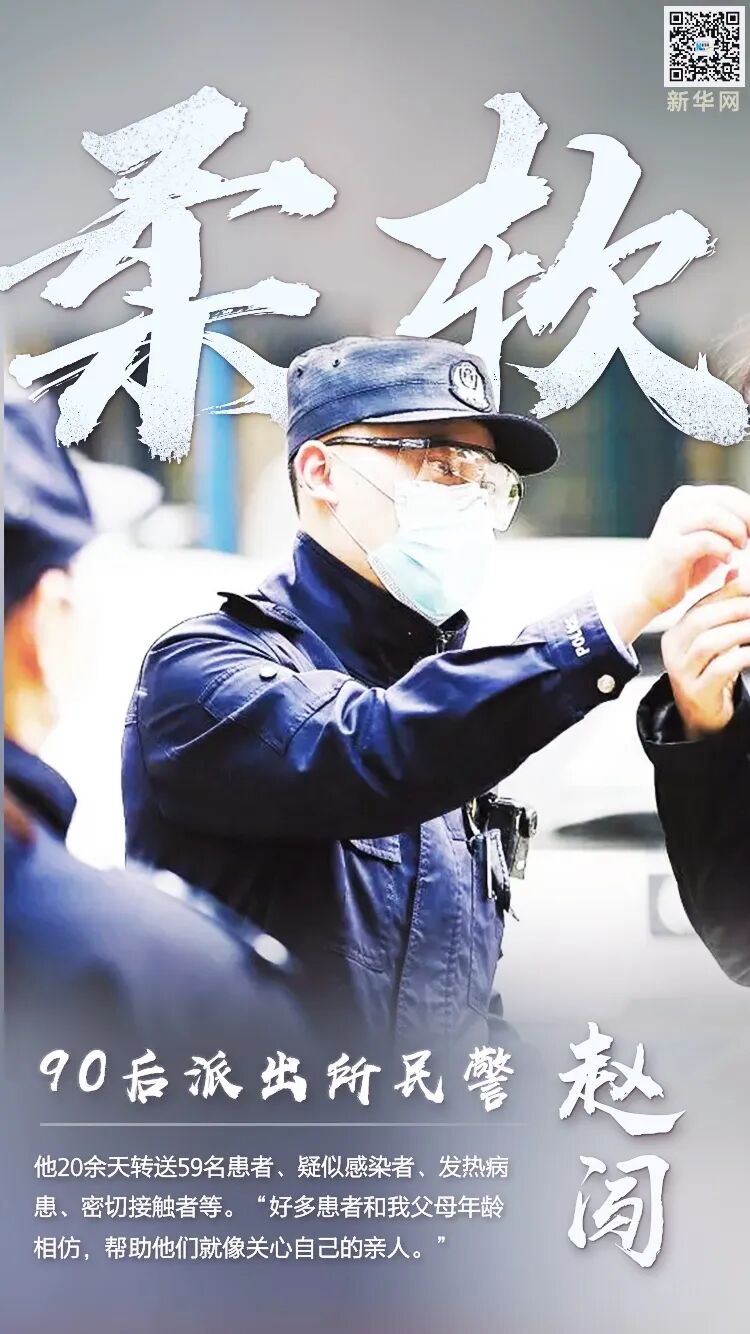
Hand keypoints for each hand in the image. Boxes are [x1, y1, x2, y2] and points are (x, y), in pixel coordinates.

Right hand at [605, 485, 749, 644]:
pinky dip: (722, 549)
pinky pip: (704, 541)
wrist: (649, 592)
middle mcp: (676, 507)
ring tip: (741, 547)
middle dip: (747, 518)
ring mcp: (669, 526)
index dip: (749, 509)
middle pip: (723, 499)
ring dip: (735, 531)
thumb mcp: (710, 540)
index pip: (728, 494)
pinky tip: (727, 560)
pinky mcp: (669, 549)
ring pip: (712, 515)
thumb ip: (729, 526)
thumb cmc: (685, 567)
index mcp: (686, 499)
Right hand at [661, 572, 749, 737]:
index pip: (701, 605)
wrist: (702, 716)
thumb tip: (737, 569)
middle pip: (700, 620)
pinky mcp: (696, 692)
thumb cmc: (712, 672)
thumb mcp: (717, 636)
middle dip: (735, 608)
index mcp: (677, 633)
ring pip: (708, 643)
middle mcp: (673, 650)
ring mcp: (681, 672)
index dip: (729, 592)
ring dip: (740, 631)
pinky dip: (742, 657)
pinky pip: (719, 669)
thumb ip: (724, 605)